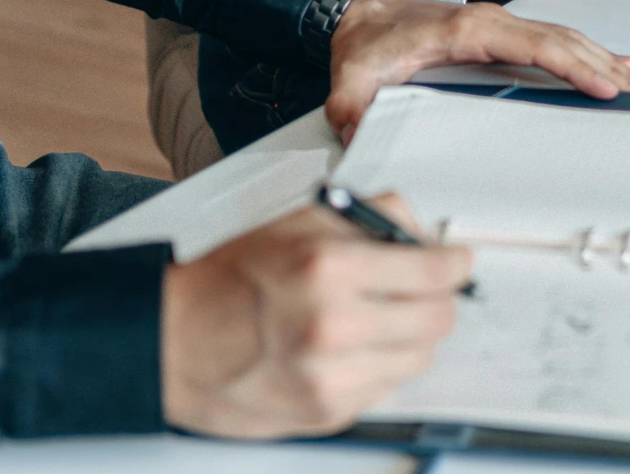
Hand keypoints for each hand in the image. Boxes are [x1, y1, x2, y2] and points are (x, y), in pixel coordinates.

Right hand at [160, 193, 470, 437]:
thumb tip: (419, 230)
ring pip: (418, 358)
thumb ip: (367, 217)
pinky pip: (385, 388)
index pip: (431, 270)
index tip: (457, 261)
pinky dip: (378, 366)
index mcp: (327, 267)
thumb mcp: (296, 221)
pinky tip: (350, 348)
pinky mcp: (326, 412)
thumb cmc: (227, 280)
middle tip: (423, 288)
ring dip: (410, 335)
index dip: (454, 263)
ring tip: (379, 318)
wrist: (172, 342)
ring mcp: (330, 376)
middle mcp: (332, 325)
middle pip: (436, 318)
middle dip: (437, 298)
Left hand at [323, 0, 629, 140]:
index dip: (570, 64)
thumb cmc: (363, 41)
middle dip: (601, 65)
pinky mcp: (496, 31)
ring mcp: (495, 24)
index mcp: (465, 31)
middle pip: (558, 40)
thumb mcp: (349, 79)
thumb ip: (351, 109)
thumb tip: (360, 134)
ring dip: (599, 58)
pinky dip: (582, 51)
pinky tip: (606, 62)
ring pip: (559, 37)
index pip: (531, 44)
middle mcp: (488, 22)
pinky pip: (548, 39)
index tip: (602, 84)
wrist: (356, 10)